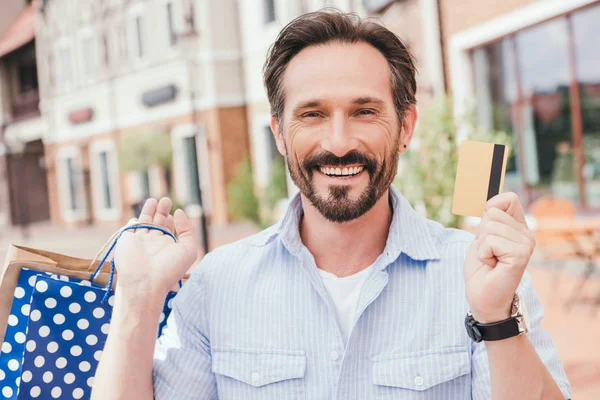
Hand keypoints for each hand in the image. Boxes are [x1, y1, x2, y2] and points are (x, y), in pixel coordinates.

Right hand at [113, 197, 198, 297]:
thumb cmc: (169, 269)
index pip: (170, 229)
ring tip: (154, 200)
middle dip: (162, 211)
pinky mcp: (126, 240)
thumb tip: (179, 212)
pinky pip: (130, 228)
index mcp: (168, 245)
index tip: (175, 213)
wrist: (145, 282)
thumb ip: (188, 230)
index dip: (173, 220)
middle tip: (166, 200)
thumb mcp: (188, 249)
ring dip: (148, 210)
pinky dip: (133, 222)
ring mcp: (140, 241)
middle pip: (158, 222)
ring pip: (144, 222)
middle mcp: (154, 243)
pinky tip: (137, 219)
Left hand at [463, 193, 535, 322]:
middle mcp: (527, 234)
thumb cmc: (482, 269)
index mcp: (519, 228)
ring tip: (490, 260)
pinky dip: (483, 253)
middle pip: (493, 213)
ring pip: (490, 227)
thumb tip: (490, 204)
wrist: (483, 297)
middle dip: (481, 234)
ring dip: (482, 246)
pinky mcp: (520, 255)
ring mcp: (526, 245)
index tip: (487, 232)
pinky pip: (490, 241)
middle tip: (488, 253)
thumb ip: (489, 220)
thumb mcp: (482, 238)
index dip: (491, 209)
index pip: (509, 199)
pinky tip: (492, 265)